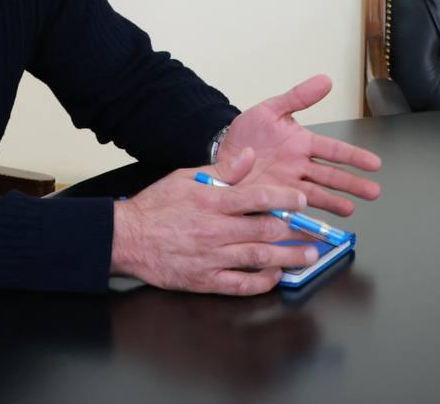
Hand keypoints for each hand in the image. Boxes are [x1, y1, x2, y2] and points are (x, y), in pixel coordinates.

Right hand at [111, 147, 316, 295]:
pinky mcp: (204, 280)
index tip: (301, 200)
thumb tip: (250, 155)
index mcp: (211, 201)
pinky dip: (263, 282)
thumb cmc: (155, 206)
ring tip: (308, 255)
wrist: (126, 237)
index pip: (259, 197)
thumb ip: (222, 170)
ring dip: (290, 257)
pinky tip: (275, 276)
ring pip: (260, 258)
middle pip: (266, 229)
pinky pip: (241, 284)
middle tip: (313, 231)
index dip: (286, 198)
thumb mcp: (185, 177)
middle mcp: (214, 229)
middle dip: (295, 230)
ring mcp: (211, 257)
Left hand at [217, 74, 381, 216]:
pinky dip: (305, 216)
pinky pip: (293, 208)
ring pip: (317, 194)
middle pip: (331, 176)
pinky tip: (316, 225)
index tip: (374, 163)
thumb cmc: (248, 133)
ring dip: (335, 202)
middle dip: (353, 184)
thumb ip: (298, 97)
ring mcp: (288, 185)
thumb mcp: (271, 110)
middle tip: (373, 192)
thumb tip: (325, 80)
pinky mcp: (275, 199)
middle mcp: (300, 167)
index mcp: (302, 144)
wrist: (223, 153)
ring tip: (350, 209)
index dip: (354, 156)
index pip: (334, 150)